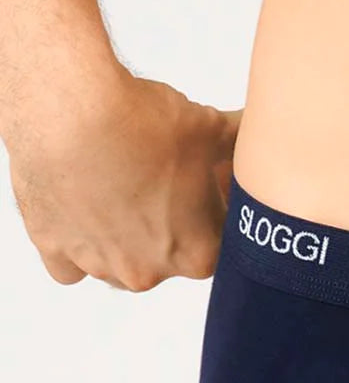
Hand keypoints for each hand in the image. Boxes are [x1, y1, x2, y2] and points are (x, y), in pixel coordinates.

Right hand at [7, 70, 242, 290]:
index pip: (218, 245)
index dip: (214, 213)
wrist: (70, 110)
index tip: (204, 187)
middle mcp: (149, 272)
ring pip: (118, 263)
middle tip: (158, 182)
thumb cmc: (144, 122)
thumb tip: (259, 130)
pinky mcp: (55, 250)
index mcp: (197, 254)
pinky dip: (75, 244)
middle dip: (168, 226)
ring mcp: (100, 266)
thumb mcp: (207, 129)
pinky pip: (69, 265)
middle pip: (167, 258)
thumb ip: (237, 143)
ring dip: (123, 237)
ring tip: (119, 187)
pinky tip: (81, 212)